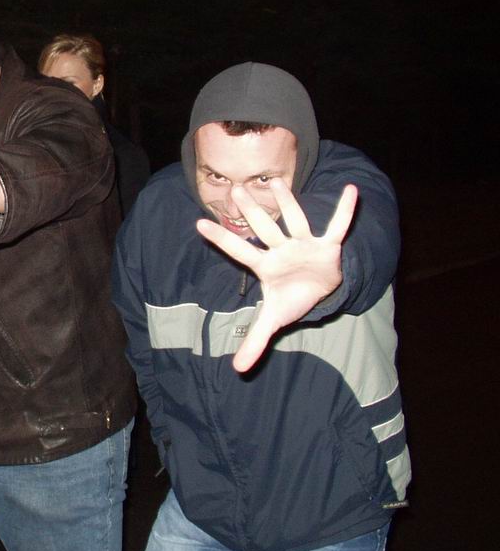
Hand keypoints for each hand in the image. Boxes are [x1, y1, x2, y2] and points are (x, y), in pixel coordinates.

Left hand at [196, 179, 357, 372]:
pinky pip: (337, 226)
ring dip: (287, 202)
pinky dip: (345, 211)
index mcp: (265, 266)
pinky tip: (351, 190)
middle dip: (251, 212)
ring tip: (276, 181)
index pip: (239, 251)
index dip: (221, 240)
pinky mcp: (328, 245)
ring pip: (295, 220)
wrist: (322, 291)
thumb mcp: (274, 320)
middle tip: (234, 189)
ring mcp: (304, 244)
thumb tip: (237, 369)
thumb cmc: (292, 297)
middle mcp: (282, 250)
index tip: (199, 224)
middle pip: (264, 229)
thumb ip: (256, 341)